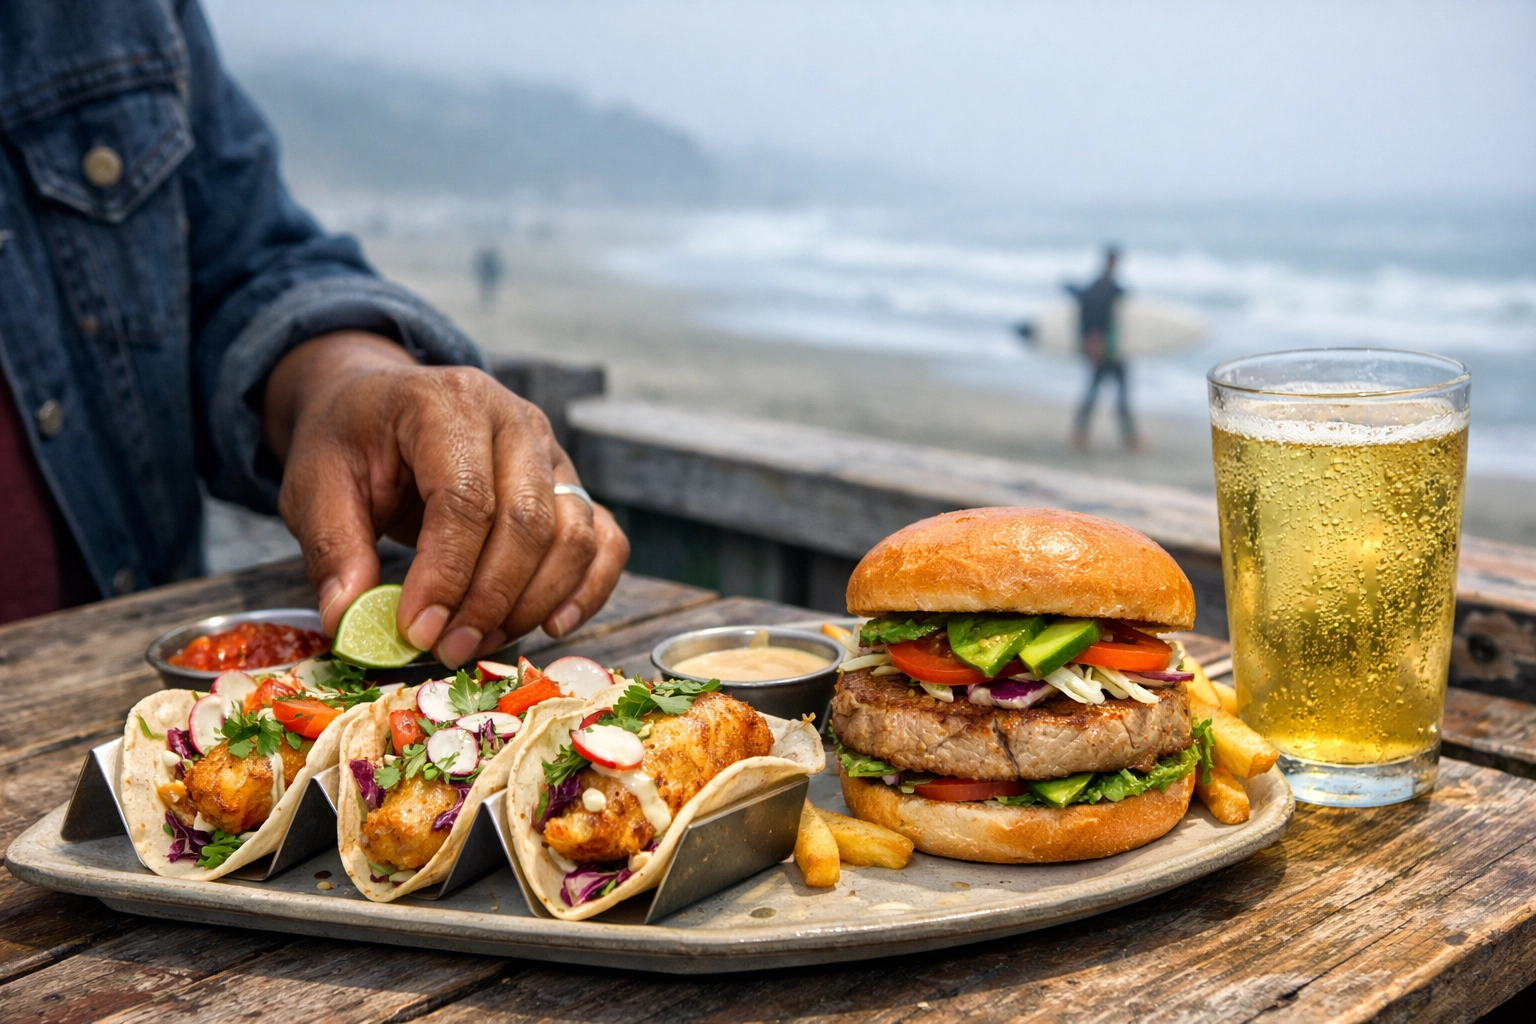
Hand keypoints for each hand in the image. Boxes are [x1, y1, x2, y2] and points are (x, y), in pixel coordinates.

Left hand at [264, 331, 627, 666]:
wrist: (385, 405)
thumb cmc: (354, 441)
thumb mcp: (316, 481)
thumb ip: (334, 547)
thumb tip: (351, 621)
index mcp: (448, 404)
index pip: (465, 497)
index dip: (447, 573)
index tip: (417, 630)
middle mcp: (515, 420)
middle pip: (528, 521)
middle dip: (489, 600)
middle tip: (446, 649)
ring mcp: (553, 452)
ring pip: (573, 536)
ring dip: (532, 604)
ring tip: (479, 641)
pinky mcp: (571, 486)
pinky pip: (605, 541)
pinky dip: (589, 589)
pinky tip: (553, 624)